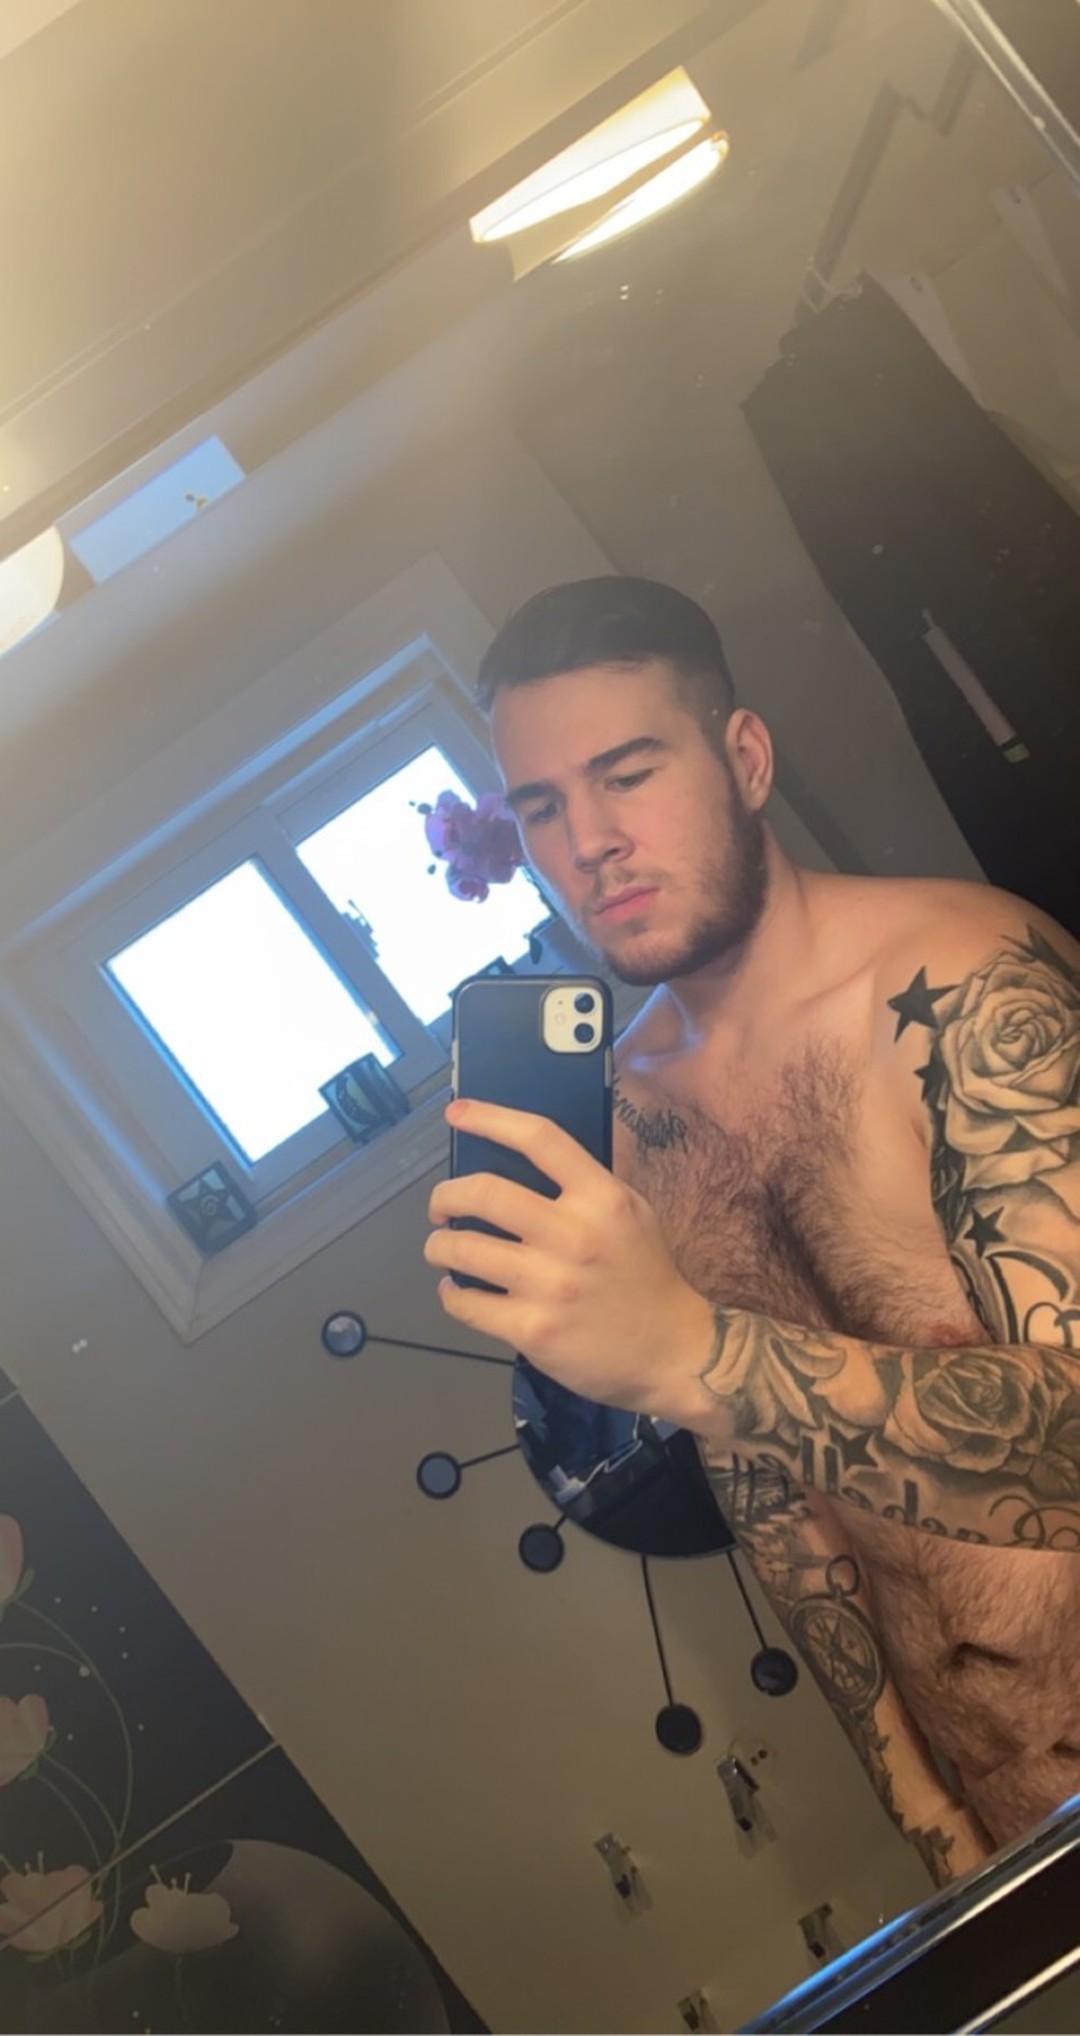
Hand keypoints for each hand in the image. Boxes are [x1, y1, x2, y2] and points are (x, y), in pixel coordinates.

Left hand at [425, 1099, 712, 1418]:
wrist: (673, 1349)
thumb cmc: (646, 1275)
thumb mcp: (631, 1214)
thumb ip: (584, 1188)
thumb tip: (518, 1166)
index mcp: (601, 1198)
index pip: (538, 1139)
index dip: (489, 1119)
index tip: (455, 1114)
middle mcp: (573, 1235)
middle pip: (484, 1192)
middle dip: (445, 1195)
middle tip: (440, 1207)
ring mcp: (550, 1285)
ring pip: (464, 1249)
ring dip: (440, 1246)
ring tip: (442, 1249)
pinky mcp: (532, 1330)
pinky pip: (467, 1304)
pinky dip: (451, 1294)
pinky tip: (457, 1290)